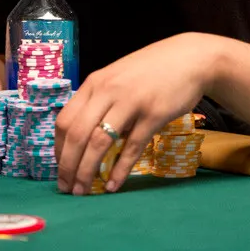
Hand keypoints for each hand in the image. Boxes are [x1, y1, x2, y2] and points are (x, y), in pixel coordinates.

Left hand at [55, 33, 220, 194]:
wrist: (191, 58)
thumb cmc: (153, 69)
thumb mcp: (118, 77)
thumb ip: (101, 100)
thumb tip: (85, 135)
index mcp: (95, 83)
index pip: (65, 121)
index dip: (58, 149)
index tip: (60, 168)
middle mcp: (108, 91)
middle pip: (77, 135)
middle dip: (68, 166)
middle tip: (66, 188)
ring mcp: (130, 102)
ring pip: (99, 142)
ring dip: (87, 171)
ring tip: (83, 191)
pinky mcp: (153, 114)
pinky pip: (131, 147)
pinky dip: (119, 170)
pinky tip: (113, 185)